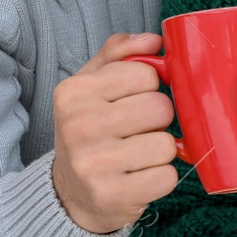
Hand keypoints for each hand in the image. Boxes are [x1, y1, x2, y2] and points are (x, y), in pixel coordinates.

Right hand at [52, 32, 179, 233]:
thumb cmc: (89, 130)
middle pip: (160, 108)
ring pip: (167, 144)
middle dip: (158, 120)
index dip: (149, 88)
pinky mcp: (112, 196)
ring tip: (137, 155)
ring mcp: (94, 164)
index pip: (147, 74)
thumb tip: (154, 40)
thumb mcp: (92, 85)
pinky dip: (161, 178)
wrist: (69, 193)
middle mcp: (79, 126)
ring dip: (161, 151)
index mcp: (74, 92)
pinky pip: (167, 177)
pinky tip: (139, 178)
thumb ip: (120, 53)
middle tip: (137, 131)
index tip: (131, 102)